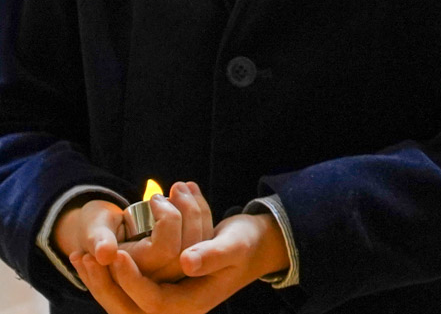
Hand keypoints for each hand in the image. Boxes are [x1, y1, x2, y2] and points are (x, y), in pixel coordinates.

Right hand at [55, 183, 213, 282]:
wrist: (105, 230)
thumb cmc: (97, 228)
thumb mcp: (92, 230)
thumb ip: (98, 240)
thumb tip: (105, 253)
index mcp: (135, 270)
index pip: (165, 248)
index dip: (167, 219)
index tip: (154, 198)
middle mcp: (158, 274)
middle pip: (189, 244)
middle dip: (188, 210)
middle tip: (177, 185)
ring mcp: (174, 267)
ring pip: (202, 239)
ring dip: (198, 208)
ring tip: (185, 185)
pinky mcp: (185, 255)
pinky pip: (204, 235)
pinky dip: (201, 210)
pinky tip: (192, 190)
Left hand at [71, 210, 286, 313]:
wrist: (250, 246)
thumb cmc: (244, 244)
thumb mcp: (233, 245)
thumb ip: (212, 255)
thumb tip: (186, 262)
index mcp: (192, 305)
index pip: (152, 301)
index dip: (132, 280)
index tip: (117, 253)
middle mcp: (173, 308)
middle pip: (128, 307)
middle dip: (104, 282)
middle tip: (87, 256)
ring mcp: (162, 300)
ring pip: (119, 300)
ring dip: (98, 279)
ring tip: (80, 255)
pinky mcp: (155, 288)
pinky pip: (122, 289)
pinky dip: (106, 273)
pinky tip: (90, 255)